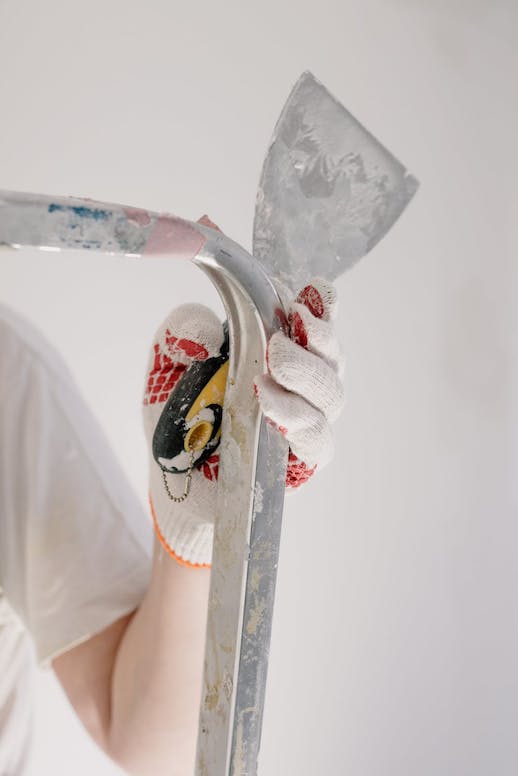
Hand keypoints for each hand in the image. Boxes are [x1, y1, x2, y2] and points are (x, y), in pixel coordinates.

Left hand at [142, 219, 344, 567]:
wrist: (173, 478)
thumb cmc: (183, 414)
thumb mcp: (171, 363)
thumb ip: (184, 333)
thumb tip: (206, 328)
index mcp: (281, 349)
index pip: (315, 320)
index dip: (322, 304)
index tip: (310, 292)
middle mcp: (304, 383)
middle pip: (332, 357)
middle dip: (318, 340)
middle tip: (279, 338)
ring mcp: (308, 422)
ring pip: (331, 397)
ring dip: (305, 379)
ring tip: (267, 373)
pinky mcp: (302, 462)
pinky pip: (317, 441)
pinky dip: (297, 421)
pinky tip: (270, 410)